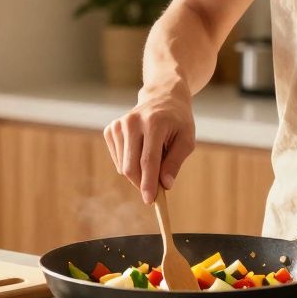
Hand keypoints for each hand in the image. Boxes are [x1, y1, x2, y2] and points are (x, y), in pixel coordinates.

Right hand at [103, 85, 195, 204]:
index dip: (148, 183)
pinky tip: (140, 151)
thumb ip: (175, 162)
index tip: (150, 200)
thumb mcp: (186, 140)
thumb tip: (165, 185)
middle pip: (131, 166)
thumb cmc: (177, 121)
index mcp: (154, 123)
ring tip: (153, 157)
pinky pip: (118, 161)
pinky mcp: (111, 129)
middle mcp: (132, 122)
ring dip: (138, 173)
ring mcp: (119, 125)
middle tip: (157, 189)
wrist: (162, 97)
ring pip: (123, 166)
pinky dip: (129, 164)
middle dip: (143, 183)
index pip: (148, 160)